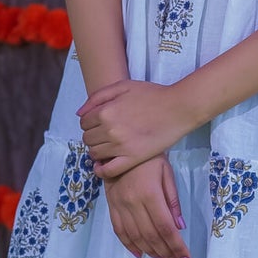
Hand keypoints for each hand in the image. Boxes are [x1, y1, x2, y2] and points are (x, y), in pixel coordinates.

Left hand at [77, 78, 192, 178]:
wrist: (178, 108)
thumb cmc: (152, 94)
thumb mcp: (123, 86)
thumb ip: (98, 97)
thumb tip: (79, 114)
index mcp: (105, 111)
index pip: (84, 123)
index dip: (90, 122)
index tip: (99, 123)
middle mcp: (109, 130)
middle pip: (87, 139)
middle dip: (93, 136)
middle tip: (105, 134)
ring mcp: (120, 146)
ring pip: (95, 154)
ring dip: (97, 150)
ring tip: (108, 146)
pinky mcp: (132, 159)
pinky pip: (108, 171)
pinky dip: (101, 170)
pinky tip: (102, 166)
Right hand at [103, 155, 188, 257]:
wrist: (120, 146)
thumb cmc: (150, 158)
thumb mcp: (167, 173)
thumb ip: (173, 200)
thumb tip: (179, 226)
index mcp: (150, 194)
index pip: (165, 227)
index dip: (176, 246)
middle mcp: (133, 203)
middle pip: (151, 236)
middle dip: (166, 253)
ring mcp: (120, 205)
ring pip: (135, 236)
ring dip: (150, 252)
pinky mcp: (111, 205)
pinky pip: (119, 230)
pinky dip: (129, 245)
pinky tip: (140, 254)